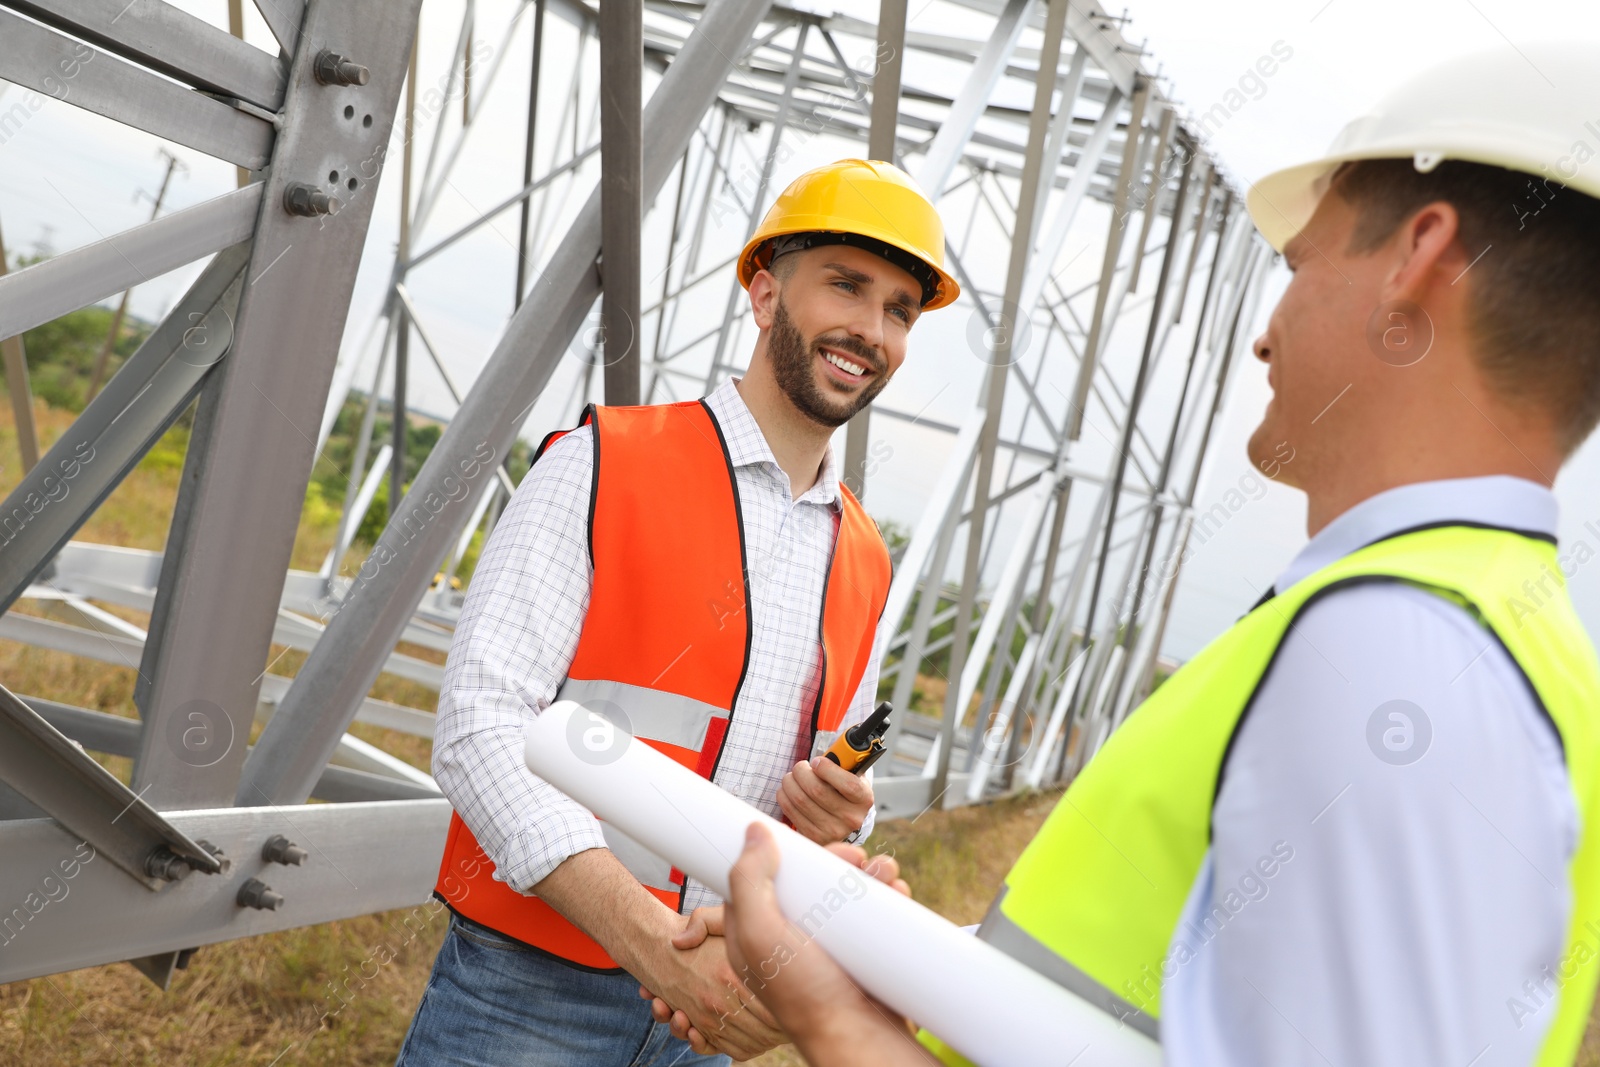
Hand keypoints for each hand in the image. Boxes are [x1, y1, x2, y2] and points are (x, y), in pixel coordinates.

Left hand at [649, 834, 914, 1053]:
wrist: (858, 1037)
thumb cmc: (805, 997)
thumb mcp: (761, 935)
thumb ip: (749, 881)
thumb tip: (754, 833)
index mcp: (755, 932)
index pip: (761, 876)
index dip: (785, 854)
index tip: (810, 847)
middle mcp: (789, 936)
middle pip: (809, 879)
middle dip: (837, 861)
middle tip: (856, 859)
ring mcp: (826, 945)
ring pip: (845, 892)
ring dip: (869, 874)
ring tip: (884, 874)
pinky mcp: (859, 952)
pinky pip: (872, 913)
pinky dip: (886, 897)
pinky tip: (896, 892)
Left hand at [777, 756, 873, 843]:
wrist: (842, 818)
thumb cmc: (843, 788)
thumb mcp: (851, 775)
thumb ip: (843, 762)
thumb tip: (829, 751)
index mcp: (864, 799)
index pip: (848, 784)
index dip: (827, 769)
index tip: (816, 761)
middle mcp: (851, 818)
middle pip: (817, 790)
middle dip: (801, 771)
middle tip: (800, 767)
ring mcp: (832, 830)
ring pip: (800, 800)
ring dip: (789, 782)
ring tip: (792, 777)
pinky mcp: (813, 836)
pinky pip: (791, 811)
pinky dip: (784, 796)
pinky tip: (787, 790)